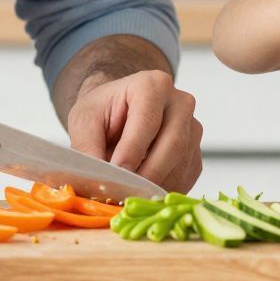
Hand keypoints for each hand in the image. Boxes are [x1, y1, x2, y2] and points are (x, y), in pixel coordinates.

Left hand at [66, 69, 202, 193]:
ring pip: (181, 165)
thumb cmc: (102, 112)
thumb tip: (98, 180)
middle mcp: (180, 103)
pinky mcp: (195, 152)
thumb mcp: (84, 121)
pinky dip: (163, 191)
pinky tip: (142, 193)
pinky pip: (185, 177)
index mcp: (152, 85)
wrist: (117, 111)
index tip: (117, 173)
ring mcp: (192, 128)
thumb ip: (88, 148)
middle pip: (173, 144)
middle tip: (124, 194)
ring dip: (155, 186)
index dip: (132, 151)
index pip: (147, 121)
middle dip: (148, 174)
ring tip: (127, 195)